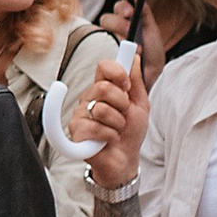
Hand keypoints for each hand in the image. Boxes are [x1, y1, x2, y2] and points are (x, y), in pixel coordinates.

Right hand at [78, 44, 148, 192]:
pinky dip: (108, 136)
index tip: (127, 85)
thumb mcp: (140, 105)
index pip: (103, 66)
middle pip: (103, 87)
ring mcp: (80, 114)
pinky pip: (94, 127)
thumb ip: (136, 81)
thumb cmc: (130, 133)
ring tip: (116, 131)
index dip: (117, 72)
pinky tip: (108, 140)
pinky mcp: (76, 131)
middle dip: (121, 104)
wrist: (126, 160)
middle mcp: (89, 98)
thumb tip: (134, 56)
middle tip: (123, 115)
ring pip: (100, 109)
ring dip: (117, 124)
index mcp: (104, 88)